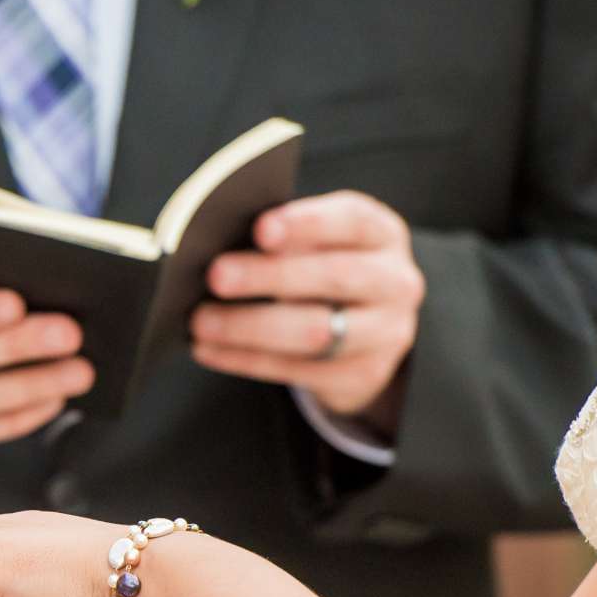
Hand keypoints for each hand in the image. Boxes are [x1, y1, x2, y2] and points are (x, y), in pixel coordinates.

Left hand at [190, 191, 424, 428]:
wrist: (374, 330)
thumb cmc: (329, 267)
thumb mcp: (324, 241)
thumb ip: (288, 237)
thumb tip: (221, 240)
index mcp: (382, 235)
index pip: (352, 221)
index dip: (307, 224)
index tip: (262, 230)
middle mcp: (394, 282)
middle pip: (334, 277)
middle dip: (270, 276)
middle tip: (217, 276)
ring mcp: (385, 333)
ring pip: (315, 332)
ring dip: (250, 326)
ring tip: (201, 321)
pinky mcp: (362, 375)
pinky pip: (297, 370)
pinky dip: (245, 359)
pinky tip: (208, 349)